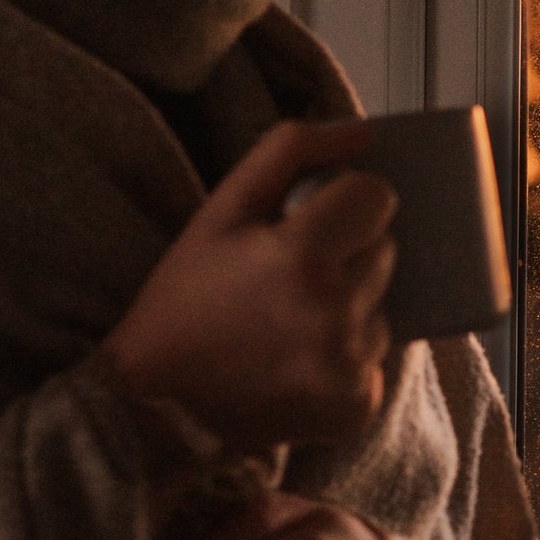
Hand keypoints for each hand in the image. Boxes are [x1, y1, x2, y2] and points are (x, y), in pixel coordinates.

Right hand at [102, 120, 398, 449]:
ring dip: (350, 309)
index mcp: (301, 258)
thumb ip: (292, 151)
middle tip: (288, 278)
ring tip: (290, 325)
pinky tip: (299, 365)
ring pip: (383, 307)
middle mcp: (334, 316)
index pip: (377, 197)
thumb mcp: (221, 209)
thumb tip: (365, 131)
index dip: (346, 203)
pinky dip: (348, 360)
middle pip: (385, 251)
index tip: (311, 223)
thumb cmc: (185, 299)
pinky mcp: (356, 409)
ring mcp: (348, 368)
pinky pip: (378, 361)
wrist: (155, 407)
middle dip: (347, 255)